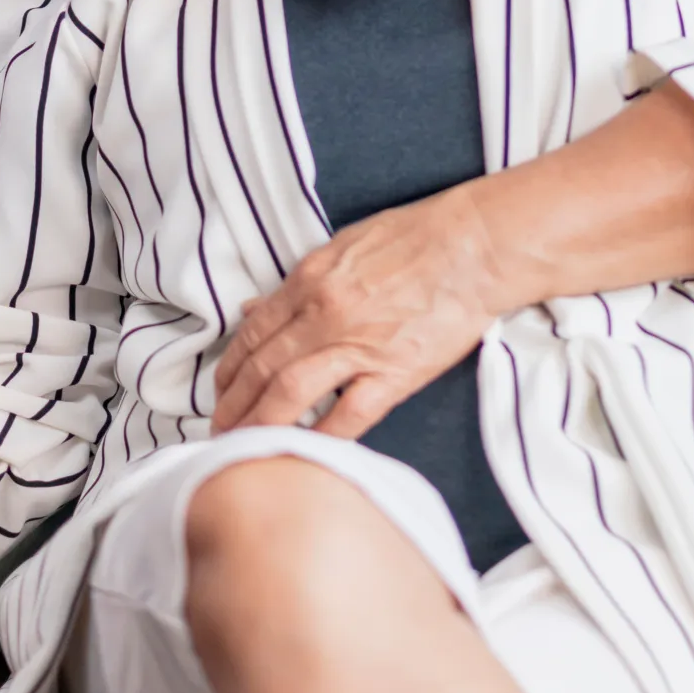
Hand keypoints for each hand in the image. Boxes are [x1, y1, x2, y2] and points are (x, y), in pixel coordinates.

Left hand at [211, 183, 507, 439]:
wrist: (475, 246)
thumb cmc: (416, 238)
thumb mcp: (344, 246)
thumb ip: (297, 283)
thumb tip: (253, 309)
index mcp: (310, 280)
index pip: (254, 332)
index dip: (230, 367)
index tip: (219, 390)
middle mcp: (324, 314)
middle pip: (262, 367)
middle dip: (233, 404)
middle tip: (218, 430)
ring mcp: (358, 345)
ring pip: (291, 393)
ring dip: (260, 424)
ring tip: (244, 448)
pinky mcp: (395, 372)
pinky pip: (349, 414)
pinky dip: (323, 437)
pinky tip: (306, 453)